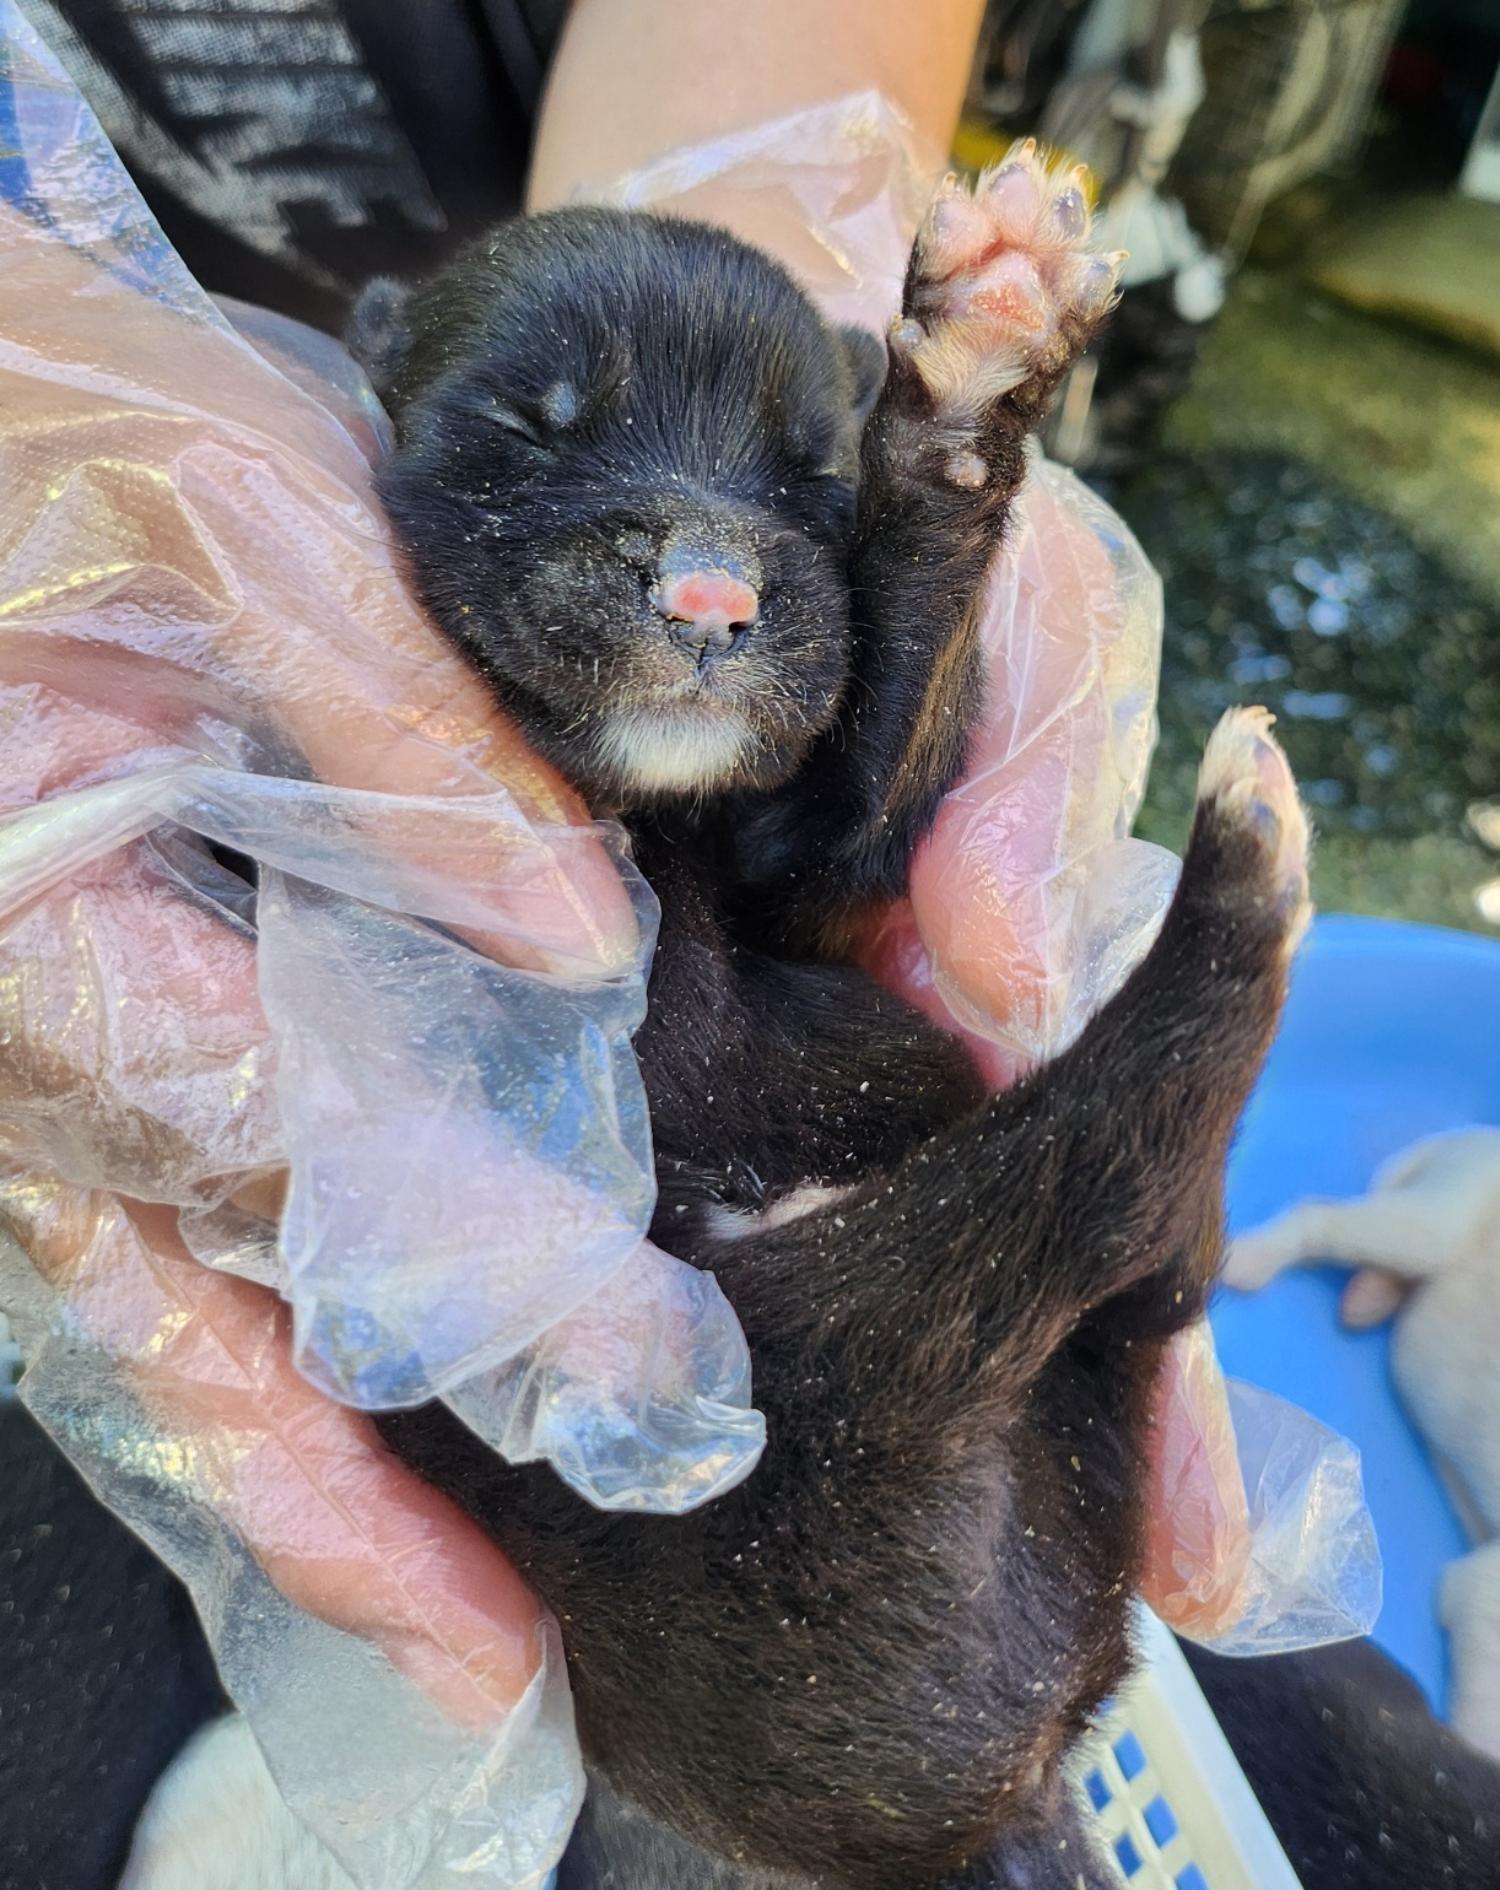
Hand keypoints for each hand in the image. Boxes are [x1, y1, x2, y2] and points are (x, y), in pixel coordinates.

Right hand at [0, 190, 637, 1726]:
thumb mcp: (241, 512)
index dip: (461, 1267)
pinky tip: (337, 1458)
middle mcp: (5, 1033)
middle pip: (189, 1307)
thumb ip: (401, 727)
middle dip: (352, 1490)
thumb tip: (568, 936)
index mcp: (33, 916)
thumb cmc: (43, 414)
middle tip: (503, 1659)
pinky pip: (119, 1246)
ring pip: (137, 1325)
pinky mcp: (43, 1034)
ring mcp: (6, 1057)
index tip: (626, 1369)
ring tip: (442, 1634)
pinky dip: (223, 1372)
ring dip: (284, 1484)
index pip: (278, 1143)